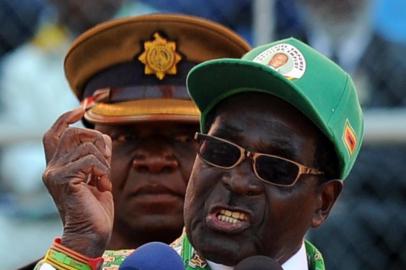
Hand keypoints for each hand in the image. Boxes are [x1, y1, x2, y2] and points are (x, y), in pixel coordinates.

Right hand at [43, 108, 112, 256]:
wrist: (91, 233)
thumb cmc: (96, 206)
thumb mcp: (96, 175)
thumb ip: (93, 155)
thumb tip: (100, 134)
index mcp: (57, 166)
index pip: (56, 133)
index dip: (67, 118)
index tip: (83, 108)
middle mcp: (51, 167)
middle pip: (75, 133)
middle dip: (98, 141)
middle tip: (106, 162)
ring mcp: (55, 173)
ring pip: (87, 146)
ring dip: (104, 161)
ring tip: (103, 180)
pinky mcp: (64, 179)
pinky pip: (91, 160)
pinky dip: (104, 170)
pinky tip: (103, 185)